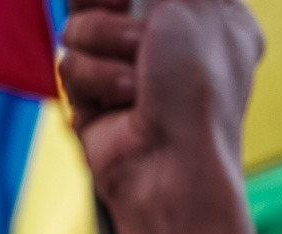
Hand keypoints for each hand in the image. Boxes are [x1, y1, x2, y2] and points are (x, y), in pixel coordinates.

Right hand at [61, 0, 264, 233]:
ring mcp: (127, 73)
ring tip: (136, 82)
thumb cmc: (196, 87)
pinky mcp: (94, 102)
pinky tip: (122, 106)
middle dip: (108, 0)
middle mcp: (168, 42)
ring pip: (80, 23)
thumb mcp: (194, 1)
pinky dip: (95, 79)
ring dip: (105, 41)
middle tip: (122, 6)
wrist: (172, 169)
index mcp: (211, 16)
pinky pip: (70, 62)